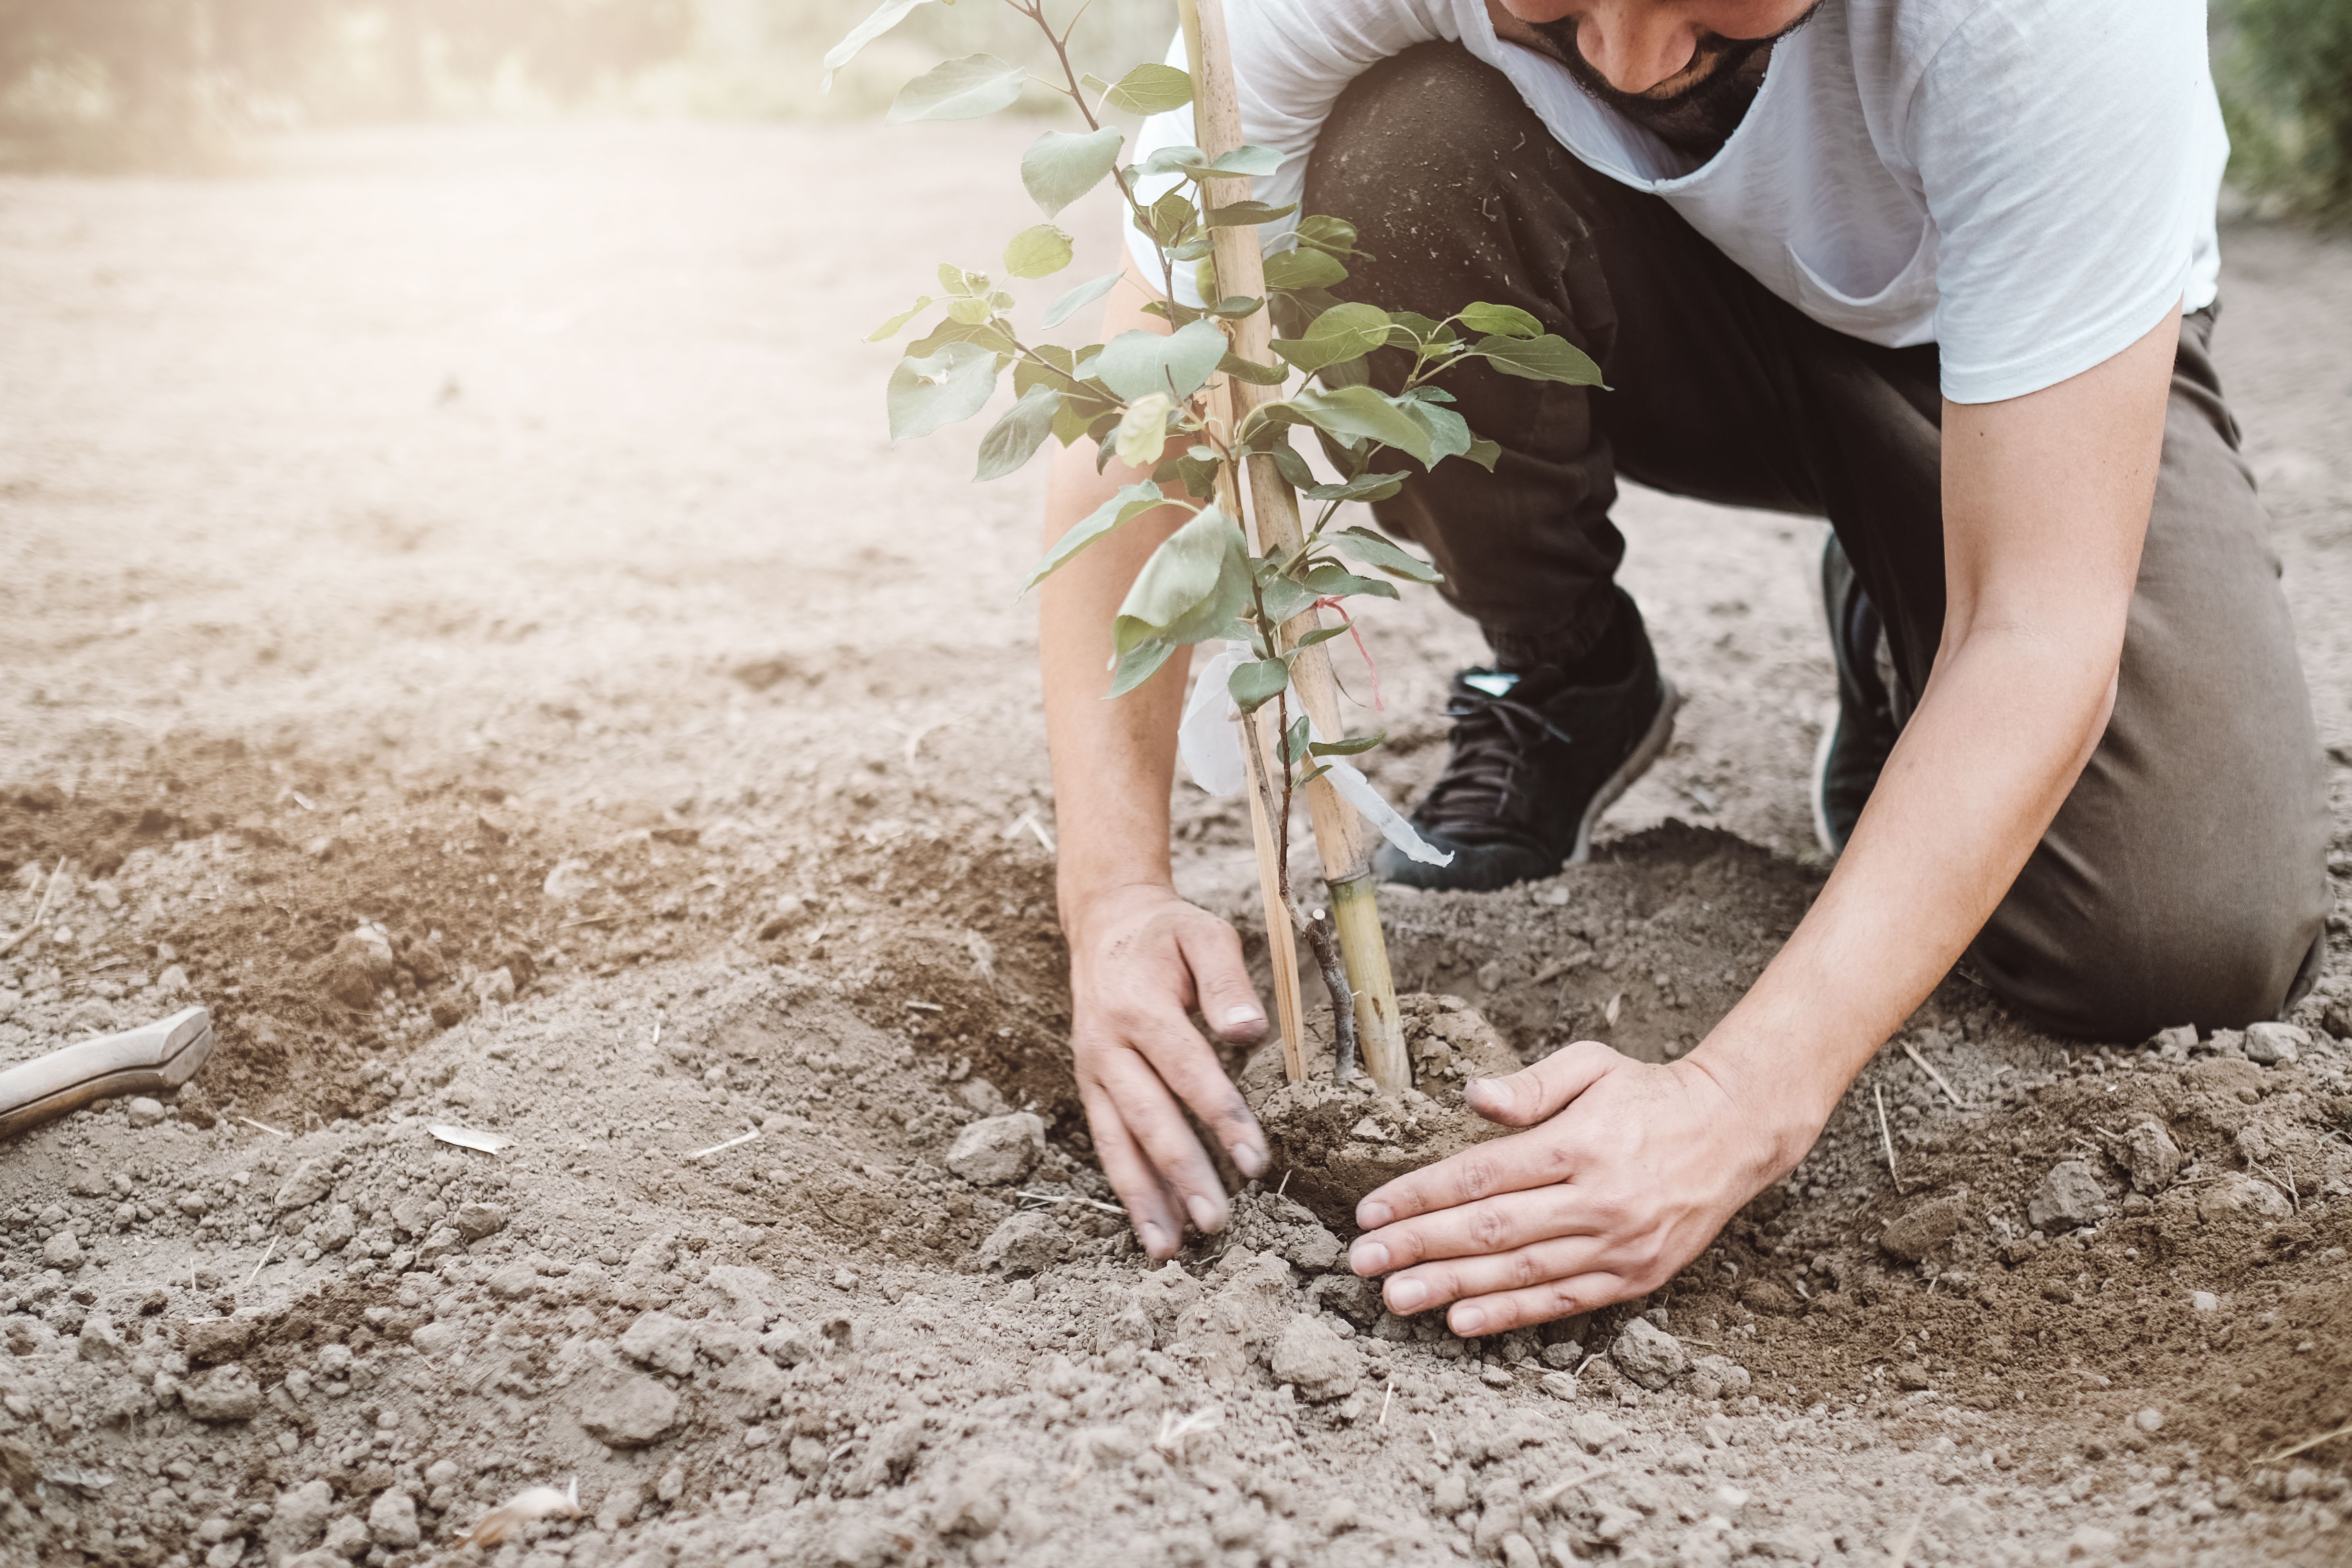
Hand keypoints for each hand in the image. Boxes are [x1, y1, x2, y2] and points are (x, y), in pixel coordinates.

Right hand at [1065, 882, 1271, 1260]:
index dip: (1221, 1117)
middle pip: (1147, 1118)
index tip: (1256, 1161)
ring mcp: (1093, 1072)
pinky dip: (1129, 1187)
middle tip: (1217, 1221)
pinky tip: (1152, 1227)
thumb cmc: (1167, 935)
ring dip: (1144, 1198)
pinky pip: (1109, 1144)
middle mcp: (1107, 1046)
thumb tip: (1248, 1032)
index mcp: (1140, 1008)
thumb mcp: (1204, 935)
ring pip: (1117, 1143)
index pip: (1187, 1071)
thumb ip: (1227, 981)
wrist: (1104, 926)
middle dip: (1182, 1173)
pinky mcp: (1090, 1089)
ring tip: (1169, 1249)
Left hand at [1346, 1040, 1805, 1334]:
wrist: (1735, 1132)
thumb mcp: (1592, 1065)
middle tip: (1361, 1262)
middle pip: (1490, 1229)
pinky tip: (1462, 1322)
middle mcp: (1595, 1198)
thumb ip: (1530, 1085)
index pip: (1482, 1174)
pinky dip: (1510, 1316)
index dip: (1421, 1194)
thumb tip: (1470, 1096)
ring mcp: (1617, 1244)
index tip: (1370, 1209)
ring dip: (1451, 1288)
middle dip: (1419, 1246)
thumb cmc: (1648, 1094)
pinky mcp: (1635, 1276)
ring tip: (1395, 1298)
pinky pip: (1562, 1302)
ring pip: (1519, 1273)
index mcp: (1577, 1143)